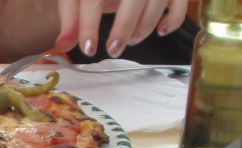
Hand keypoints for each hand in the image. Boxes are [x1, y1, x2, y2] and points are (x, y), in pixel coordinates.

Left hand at [54, 0, 188, 57]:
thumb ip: (71, 18)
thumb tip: (61, 46)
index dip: (88, 25)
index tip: (88, 48)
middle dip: (123, 28)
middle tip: (113, 49)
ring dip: (145, 25)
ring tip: (132, 41)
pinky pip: (181, 0)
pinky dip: (174, 19)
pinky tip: (161, 31)